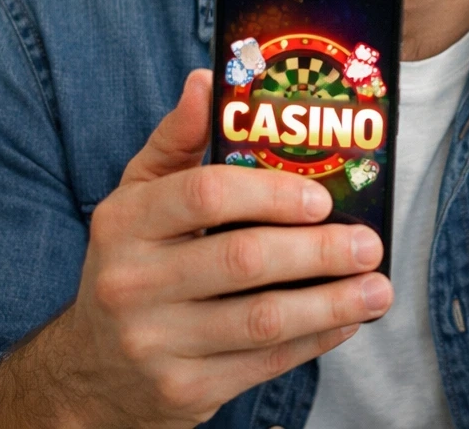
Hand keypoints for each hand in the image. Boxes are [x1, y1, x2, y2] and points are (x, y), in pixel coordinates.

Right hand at [0, 70, 392, 428]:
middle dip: (319, 251)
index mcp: (125, 223)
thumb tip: (206, 79)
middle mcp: (132, 282)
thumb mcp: (137, 198)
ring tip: (378, 288)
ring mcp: (155, 342)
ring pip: (262, 321)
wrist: (90, 372)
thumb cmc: (134, 263)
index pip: (204, 195)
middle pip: (244, 260)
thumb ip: (178, 140)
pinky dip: (316, 340)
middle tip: (369, 243)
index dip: (272, 194)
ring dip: (333, 303)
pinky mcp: (184, 389)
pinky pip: (265, 363)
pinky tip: (348, 320)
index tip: (322, 197)